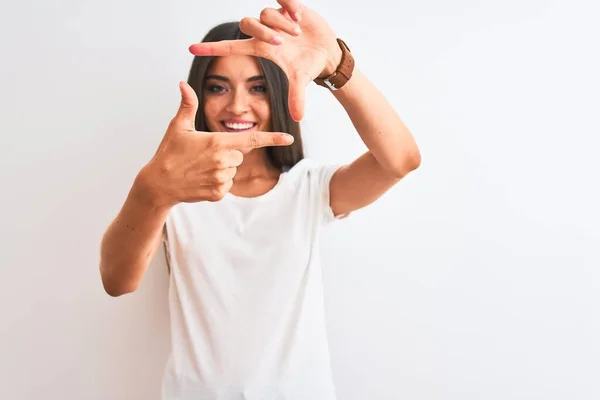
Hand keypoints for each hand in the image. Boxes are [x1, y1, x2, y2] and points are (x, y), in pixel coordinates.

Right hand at [140, 81, 294, 206]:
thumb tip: (183, 84)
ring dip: (222, 168)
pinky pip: (227, 185)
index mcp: (218, 142)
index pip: (252, 138)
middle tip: (204, 155)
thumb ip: (187, 105)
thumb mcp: (178, 127)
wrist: (159, 184)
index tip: (290, 138)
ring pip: (233, 170)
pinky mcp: (219, 193)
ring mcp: (222, 178)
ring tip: (200, 168)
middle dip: (227, 153)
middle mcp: (223, 160)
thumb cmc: (169, 153)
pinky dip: (217, 183)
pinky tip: (201, 179)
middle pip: (239, 154)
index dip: (273, 138)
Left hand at [188, 0, 342, 120]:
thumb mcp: (300, 80)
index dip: (211, 49)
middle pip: (248, 25)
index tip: (191, 49)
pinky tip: (299, 17)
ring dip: (281, 23)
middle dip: (264, 32)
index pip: (231, 47)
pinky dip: (289, 6)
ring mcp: (275, 19)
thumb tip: (298, 118)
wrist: (326, 51)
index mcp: (261, 49)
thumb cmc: (307, 65)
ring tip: (297, 32)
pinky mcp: (289, 6)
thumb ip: (296, 96)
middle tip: (281, 42)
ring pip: (265, 14)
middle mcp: (264, 32)